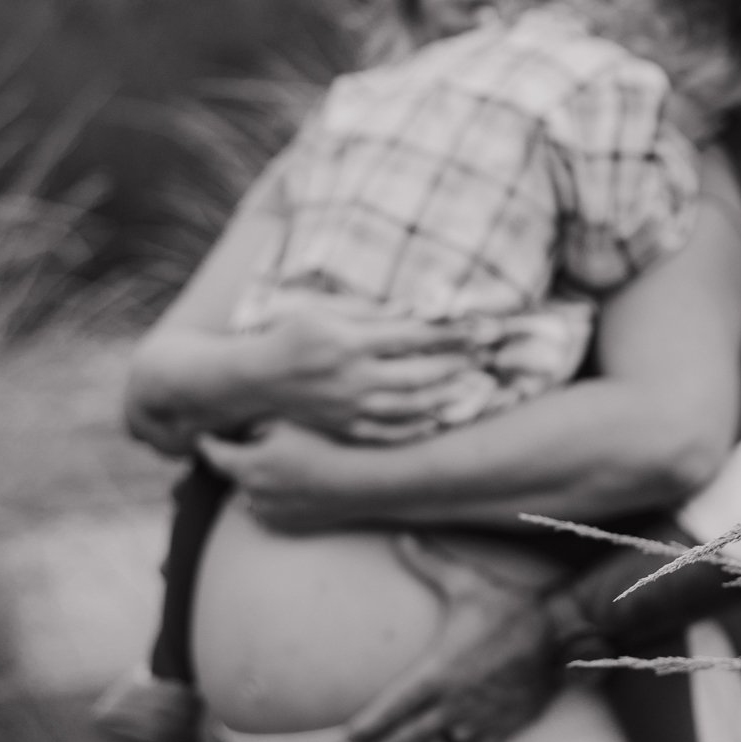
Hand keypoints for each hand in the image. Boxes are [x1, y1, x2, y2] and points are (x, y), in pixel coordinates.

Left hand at [196, 421, 362, 529]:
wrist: (354, 482)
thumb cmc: (321, 448)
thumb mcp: (285, 424)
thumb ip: (255, 426)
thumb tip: (241, 430)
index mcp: (247, 466)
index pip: (214, 455)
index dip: (206, 444)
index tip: (201, 437)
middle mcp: (250, 494)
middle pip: (233, 475)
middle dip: (240, 461)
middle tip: (259, 447)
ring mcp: (266, 514)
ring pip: (250, 494)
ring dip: (257, 482)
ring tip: (284, 468)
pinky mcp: (282, 526)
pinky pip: (267, 510)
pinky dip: (272, 498)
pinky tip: (294, 485)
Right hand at [259, 306, 480, 439]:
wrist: (256, 379)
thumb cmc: (292, 334)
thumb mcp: (325, 310)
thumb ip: (372, 310)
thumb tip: (416, 307)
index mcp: (348, 342)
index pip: (411, 337)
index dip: (449, 333)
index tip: (477, 328)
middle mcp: (353, 379)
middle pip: (419, 375)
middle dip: (456, 365)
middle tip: (483, 356)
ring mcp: (351, 408)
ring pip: (411, 408)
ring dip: (446, 396)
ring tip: (471, 385)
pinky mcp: (347, 428)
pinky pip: (392, 433)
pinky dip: (419, 427)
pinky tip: (439, 416)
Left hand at [346, 535, 557, 741]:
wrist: (560, 634)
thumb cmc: (509, 607)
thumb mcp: (467, 583)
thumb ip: (430, 563)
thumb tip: (402, 536)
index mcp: (440, 670)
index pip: (395, 705)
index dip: (370, 724)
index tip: (350, 739)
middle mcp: (455, 702)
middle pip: (408, 738)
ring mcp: (479, 719)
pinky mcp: (503, 728)